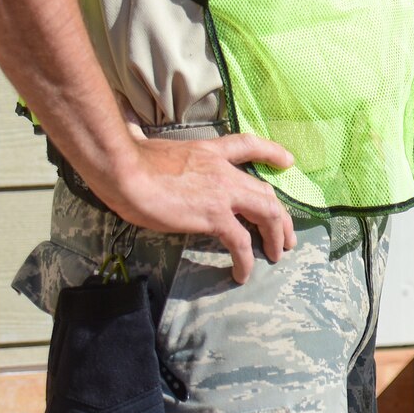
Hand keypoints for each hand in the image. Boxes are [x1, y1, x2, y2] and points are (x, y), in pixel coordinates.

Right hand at [91, 132, 297, 284]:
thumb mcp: (152, 147)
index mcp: (211, 152)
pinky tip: (242, 274)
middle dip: (282, 217)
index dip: (272, 153)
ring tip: (277, 255)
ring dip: (276, 237)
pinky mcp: (215, 216)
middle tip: (288, 236)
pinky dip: (246, 260)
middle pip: (266, 193)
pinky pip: (240, 242)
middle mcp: (225, 172)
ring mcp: (224, 194)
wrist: (125, 171)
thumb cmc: (129, 160)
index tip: (288, 162)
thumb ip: (156, 150)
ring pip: (267, 214)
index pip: (249, 146)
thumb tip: (137, 138)